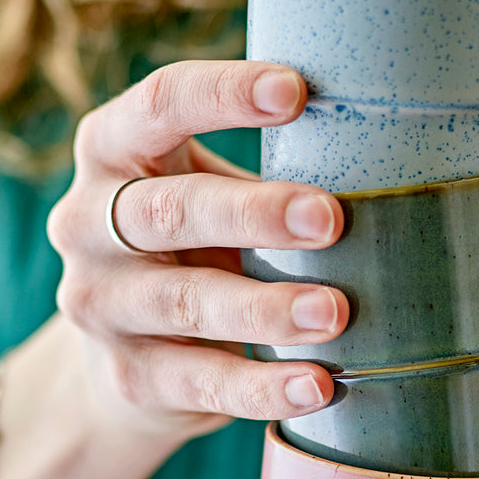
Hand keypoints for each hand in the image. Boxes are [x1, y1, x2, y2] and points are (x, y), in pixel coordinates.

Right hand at [48, 60, 347, 441]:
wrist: (125, 363)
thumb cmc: (196, 248)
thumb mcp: (210, 191)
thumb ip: (269, 168)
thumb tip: (391, 151)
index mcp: (112, 149)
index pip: (159, 103)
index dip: (223, 93)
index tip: (297, 90)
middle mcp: (87, 222)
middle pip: (169, 210)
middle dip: (254, 213)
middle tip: (331, 219)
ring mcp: (101, 305)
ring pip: (184, 301)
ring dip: (265, 308)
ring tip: (335, 313)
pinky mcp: (130, 377)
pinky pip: (202, 382)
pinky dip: (262, 387)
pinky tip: (316, 386)